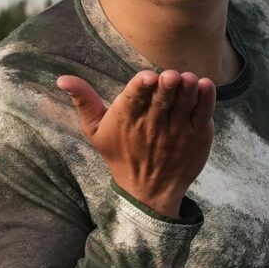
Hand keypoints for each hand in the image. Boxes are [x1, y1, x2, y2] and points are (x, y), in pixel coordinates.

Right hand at [55, 70, 215, 217]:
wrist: (148, 192)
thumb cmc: (121, 155)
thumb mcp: (96, 131)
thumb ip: (83, 101)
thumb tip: (62, 79)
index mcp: (127, 119)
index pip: (134, 99)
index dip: (141, 87)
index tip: (147, 77)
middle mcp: (153, 125)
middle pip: (161, 100)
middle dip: (167, 86)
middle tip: (170, 76)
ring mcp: (178, 131)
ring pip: (184, 105)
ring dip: (188, 90)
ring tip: (189, 79)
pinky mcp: (198, 136)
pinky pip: (203, 114)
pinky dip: (206, 100)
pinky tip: (206, 86)